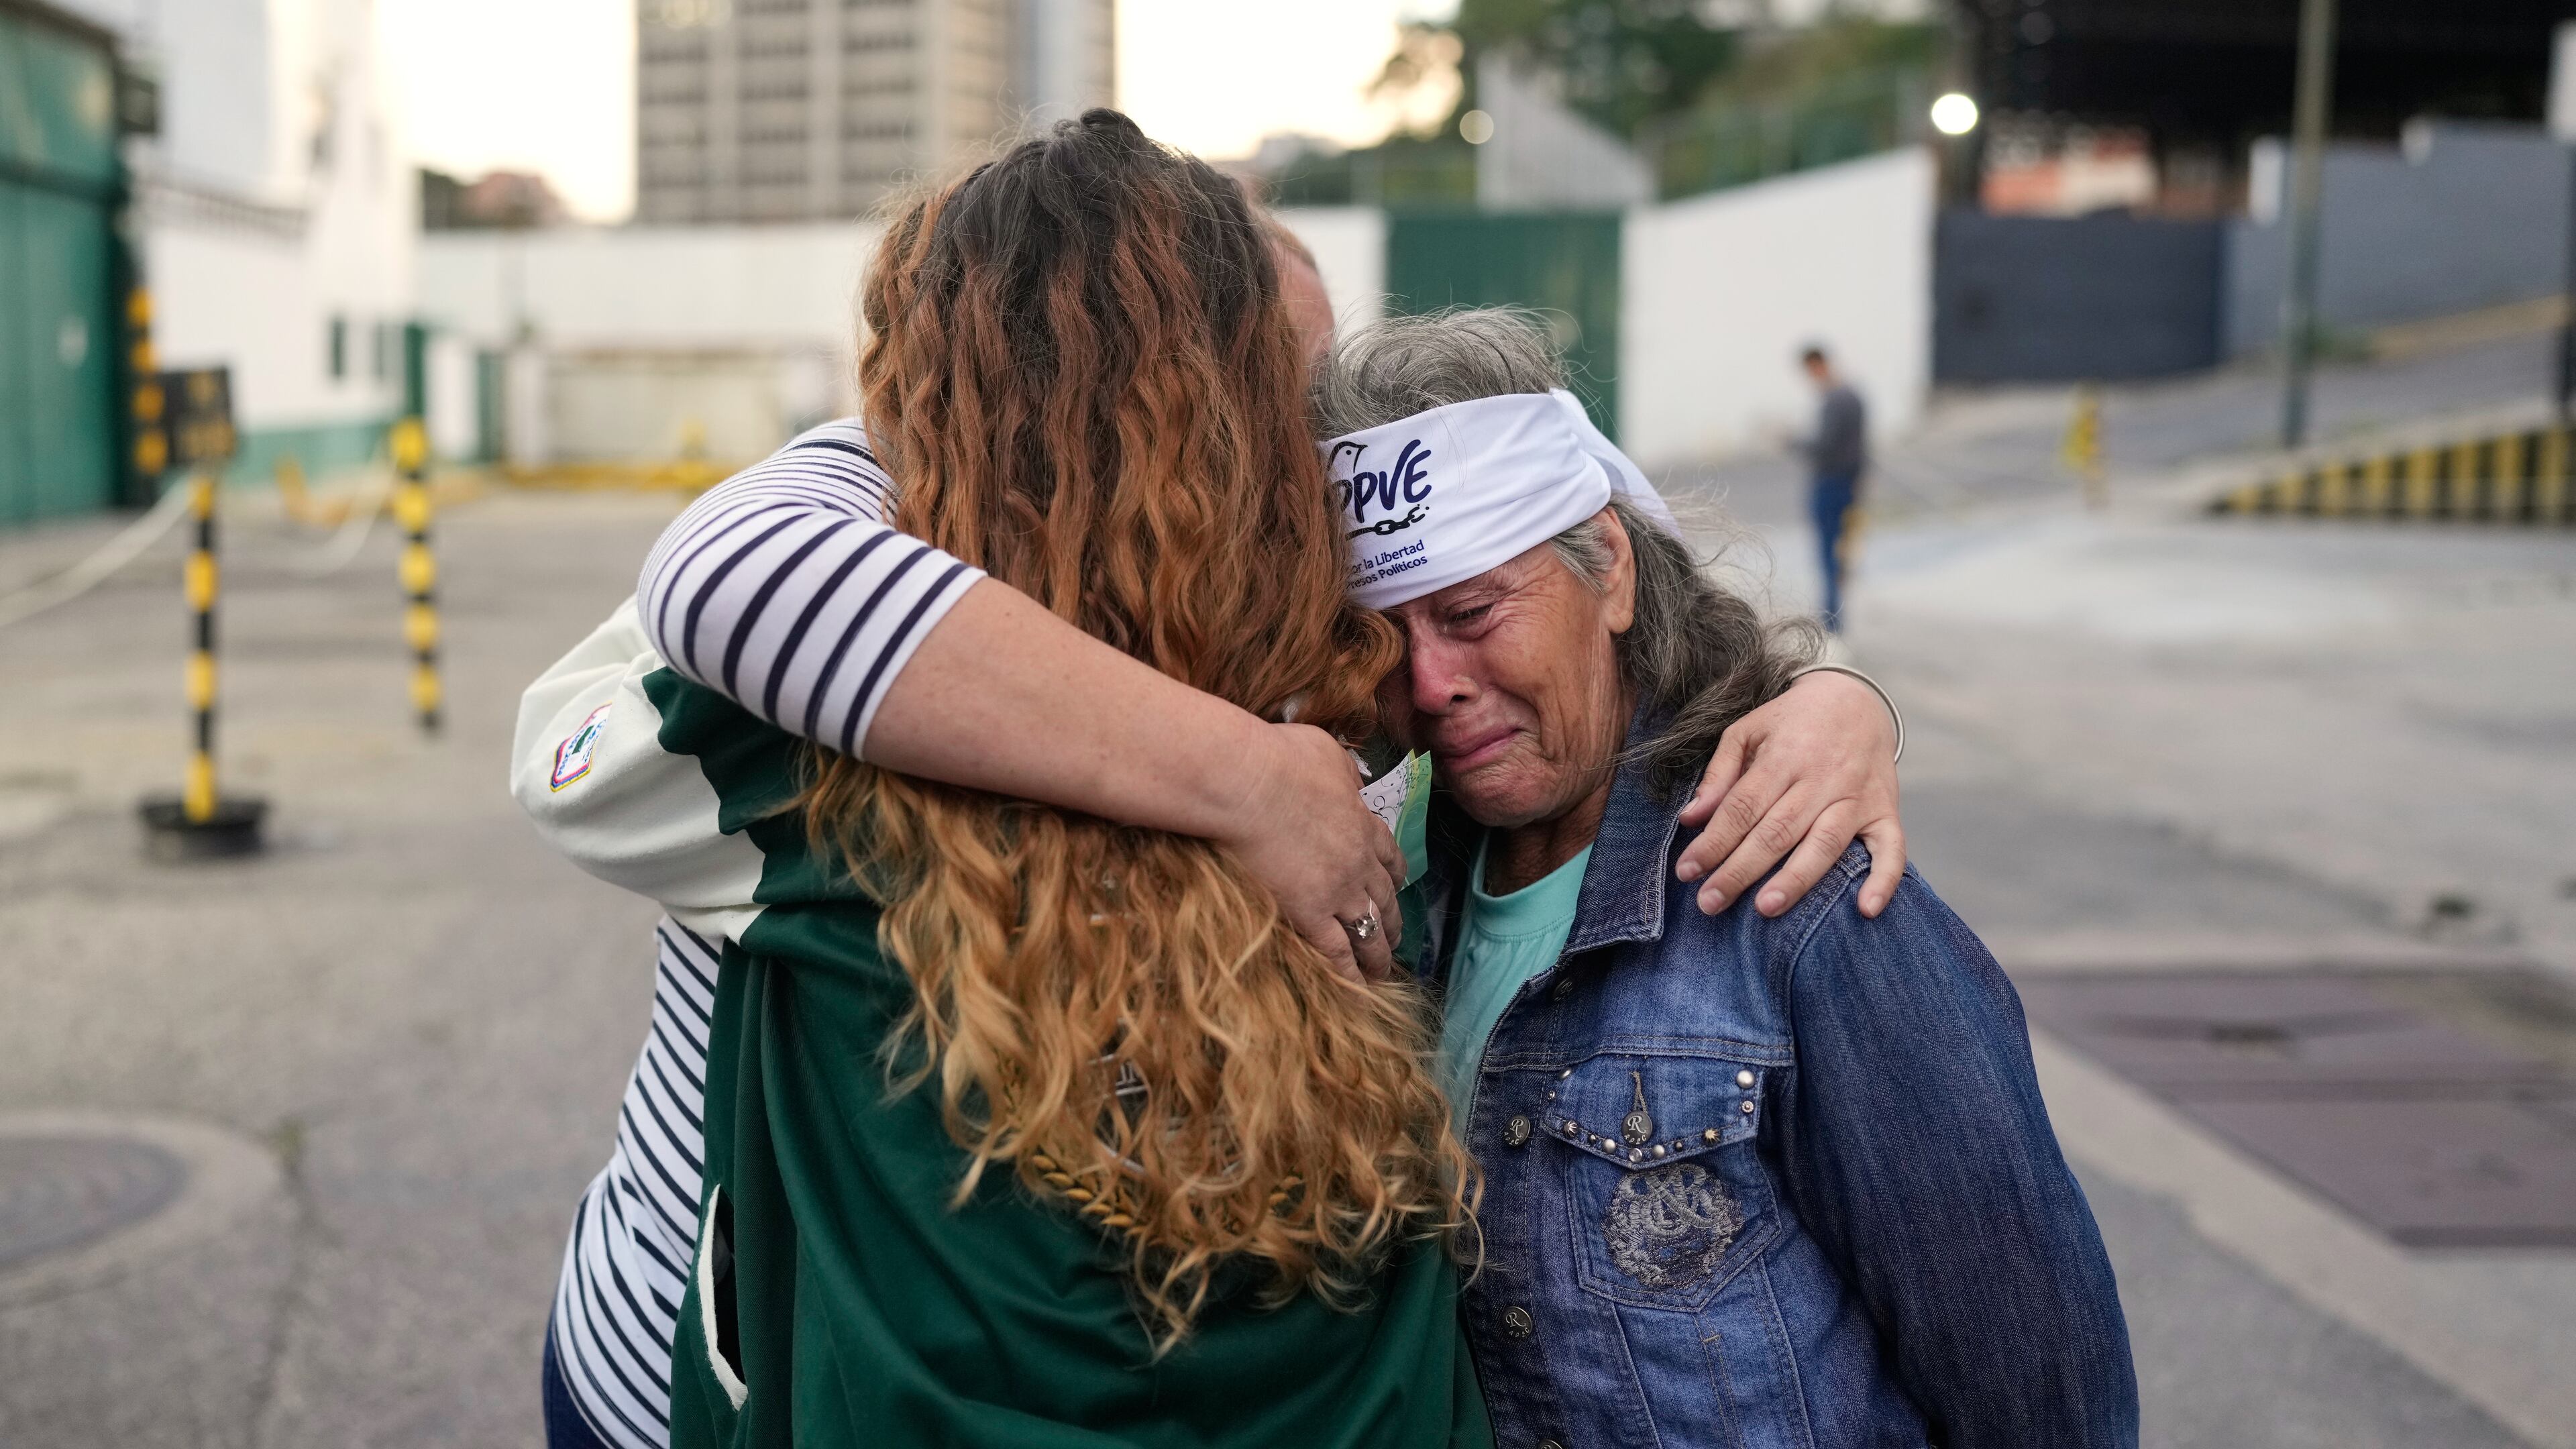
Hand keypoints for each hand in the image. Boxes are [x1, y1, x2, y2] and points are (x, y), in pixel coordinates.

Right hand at [1221, 724, 1405, 983]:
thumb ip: (1343, 772)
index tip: (1399, 884)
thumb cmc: (1279, 760)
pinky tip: (1360, 988)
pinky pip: (1338, 951)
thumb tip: (1349, 781)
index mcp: (1362, 821)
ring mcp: (1337, 890)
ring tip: (1384, 971)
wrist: (1249, 784)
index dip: (1396, 873)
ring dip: (1379, 952)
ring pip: (1370, 929)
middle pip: (1385, 897)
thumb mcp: (1325, 752)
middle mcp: (1358, 861)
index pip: (1389, 853)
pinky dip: (1352, 972)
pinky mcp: (1309, 913)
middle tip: (1398, 938)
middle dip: (1394, 919)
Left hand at [1673, 670, 1903, 918]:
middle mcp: (1821, 779)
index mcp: (1783, 757)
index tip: (1687, 871)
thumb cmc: (1793, 722)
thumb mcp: (1748, 730)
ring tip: (1766, 908)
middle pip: (1777, 831)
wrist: (1857, 700)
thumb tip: (1690, 817)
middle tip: (1710, 903)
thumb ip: (1719, 774)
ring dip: (1797, 879)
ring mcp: (1856, 797)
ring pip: (1825, 843)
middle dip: (1740, 870)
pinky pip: (1891, 848)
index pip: (1742, 807)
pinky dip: (1884, 880)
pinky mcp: (1886, 811)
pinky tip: (1866, 909)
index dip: (1714, 841)